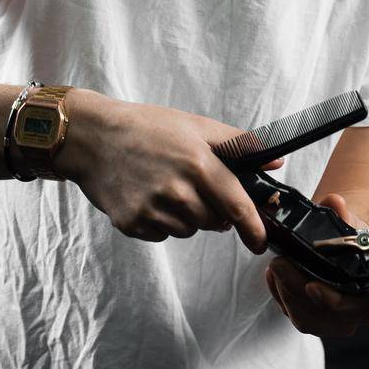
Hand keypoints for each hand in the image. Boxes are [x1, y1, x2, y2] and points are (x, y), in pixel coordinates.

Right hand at [54, 90, 281, 251]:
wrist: (92, 138)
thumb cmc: (147, 128)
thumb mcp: (196, 126)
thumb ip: (239, 144)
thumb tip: (275, 162)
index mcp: (198, 163)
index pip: (236, 206)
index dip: (253, 228)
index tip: (260, 243)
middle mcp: (176, 189)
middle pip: (214, 222)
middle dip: (213, 211)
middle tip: (194, 187)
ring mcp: (151, 209)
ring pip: (188, 230)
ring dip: (186, 217)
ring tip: (167, 187)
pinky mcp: (131, 223)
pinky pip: (162, 235)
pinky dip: (162, 222)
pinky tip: (148, 196)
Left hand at [262, 193, 368, 336]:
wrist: (354, 250)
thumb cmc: (356, 240)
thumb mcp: (354, 224)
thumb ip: (344, 214)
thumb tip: (335, 201)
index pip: (354, 306)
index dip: (331, 299)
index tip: (311, 286)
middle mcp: (353, 314)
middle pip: (321, 315)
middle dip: (296, 290)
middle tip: (279, 265)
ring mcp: (332, 321)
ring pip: (303, 318)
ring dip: (284, 293)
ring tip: (275, 267)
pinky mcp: (312, 318)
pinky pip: (292, 314)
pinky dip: (279, 295)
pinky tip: (273, 276)